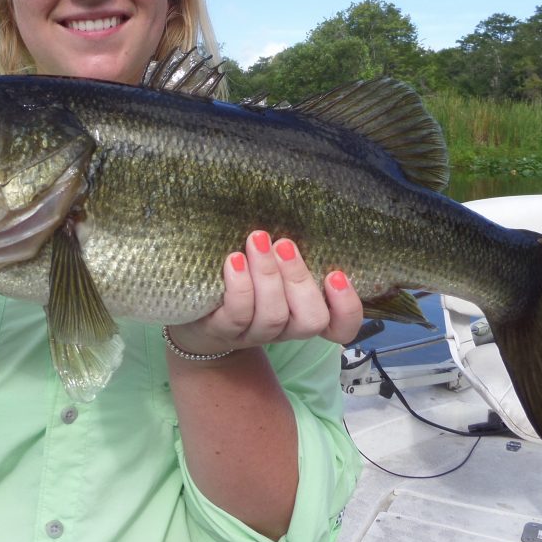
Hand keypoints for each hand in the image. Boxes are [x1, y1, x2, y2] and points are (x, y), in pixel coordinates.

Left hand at [166, 231, 363, 355]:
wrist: (194, 316)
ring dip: (268, 275)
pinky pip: (237, 313)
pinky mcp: (222, 331)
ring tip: (257, 239)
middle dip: (300, 279)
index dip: (346, 308)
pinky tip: (234, 259)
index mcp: (302, 314)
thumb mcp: (271, 268)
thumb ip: (288, 252)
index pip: (339, 327)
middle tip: (284, 244)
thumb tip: (299, 207)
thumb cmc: (242, 280)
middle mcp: (284, 329)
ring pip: (273, 315)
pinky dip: (240, 285)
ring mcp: (253, 333)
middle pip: (310, 319)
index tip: (336, 274)